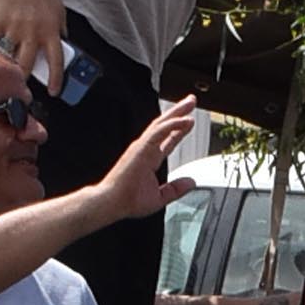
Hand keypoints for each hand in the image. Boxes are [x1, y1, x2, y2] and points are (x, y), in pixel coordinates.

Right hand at [0, 0, 67, 91]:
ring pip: (8, 54)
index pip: (56, 62)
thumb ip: (59, 32)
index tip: (54, 91)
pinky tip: (2, 29)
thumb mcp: (59, 12)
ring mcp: (14, 29)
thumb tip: (61, 49)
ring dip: (9, 55)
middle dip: (21, 78)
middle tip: (20, 81)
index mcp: (50, 31)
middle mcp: (32, 33)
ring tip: (11, 47)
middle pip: (25, 66)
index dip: (56, 80)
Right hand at [94, 94, 197, 221]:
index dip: (179, 130)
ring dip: (177, 112)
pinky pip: (159, 131)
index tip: (189, 122)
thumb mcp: (160, 197)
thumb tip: (191, 183)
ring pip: (162, 123)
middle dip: (179, 112)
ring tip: (189, 102)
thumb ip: (176, 189)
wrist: (113, 202)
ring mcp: (143, 146)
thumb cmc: (129, 200)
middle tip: (191, 101)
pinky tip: (184, 119)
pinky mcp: (141, 147)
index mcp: (150, 158)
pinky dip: (172, 124)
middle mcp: (146, 149)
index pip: (167, 139)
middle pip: (165, 126)